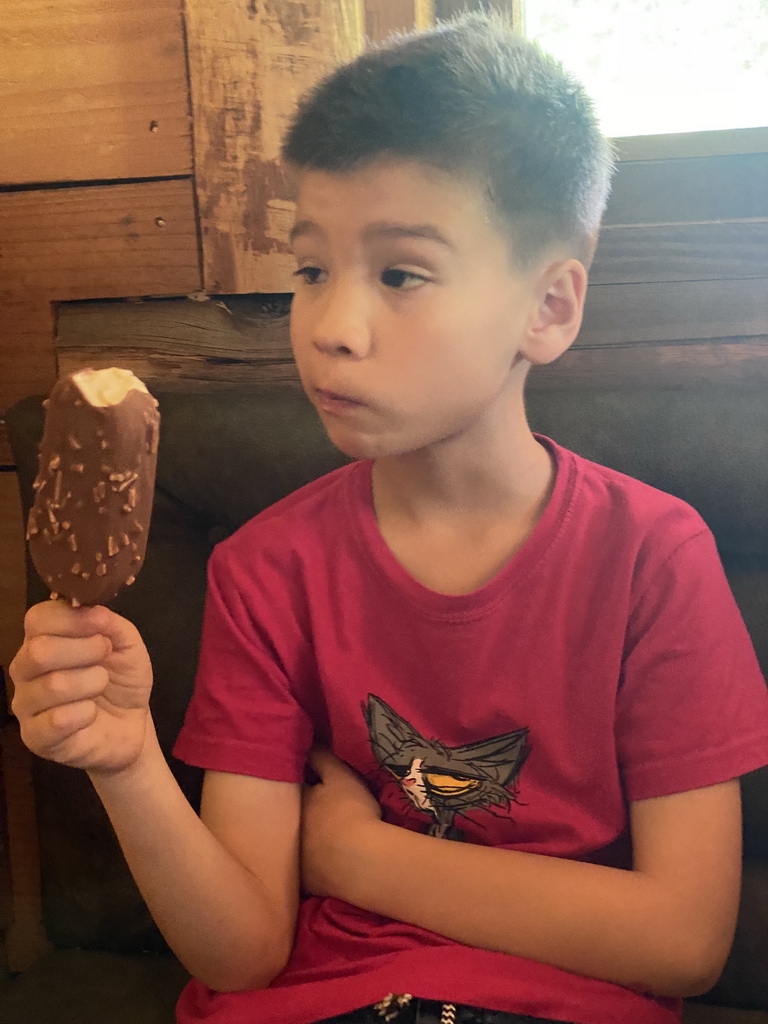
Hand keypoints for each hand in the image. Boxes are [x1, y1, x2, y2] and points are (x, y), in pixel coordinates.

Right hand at [9, 600, 152, 774]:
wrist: (130, 725)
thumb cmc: (121, 680)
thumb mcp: (127, 644)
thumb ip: (110, 624)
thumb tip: (94, 612)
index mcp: (42, 639)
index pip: (38, 618)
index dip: (73, 619)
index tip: (102, 626)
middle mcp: (25, 669)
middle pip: (39, 651)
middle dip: (86, 650)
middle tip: (106, 657)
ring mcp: (26, 704)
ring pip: (53, 685)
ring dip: (92, 683)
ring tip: (101, 686)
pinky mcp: (34, 738)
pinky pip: (57, 720)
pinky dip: (86, 714)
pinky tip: (91, 714)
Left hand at [301, 748, 381, 898]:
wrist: (361, 863)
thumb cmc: (351, 813)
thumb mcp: (340, 776)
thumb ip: (321, 757)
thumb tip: (307, 744)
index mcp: (295, 802)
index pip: (289, 787)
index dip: (298, 782)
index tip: (308, 779)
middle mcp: (286, 831)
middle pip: (288, 817)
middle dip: (297, 812)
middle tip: (316, 808)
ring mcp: (294, 860)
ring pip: (295, 845)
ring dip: (304, 840)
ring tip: (322, 836)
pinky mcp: (305, 882)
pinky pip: (307, 870)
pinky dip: (314, 864)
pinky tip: (325, 862)